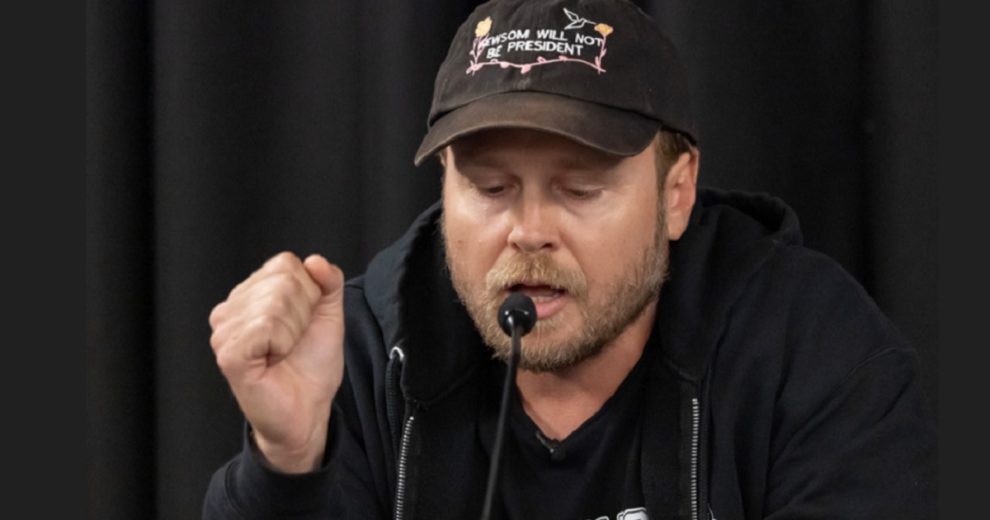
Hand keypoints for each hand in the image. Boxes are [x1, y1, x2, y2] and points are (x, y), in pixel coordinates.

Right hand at [209, 252, 344, 471]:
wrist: (308, 410)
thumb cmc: (311, 365)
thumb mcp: (328, 314)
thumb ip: (328, 282)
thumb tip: (315, 261)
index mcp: (251, 294)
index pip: (285, 263)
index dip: (309, 292)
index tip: (304, 322)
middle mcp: (230, 308)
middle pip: (283, 281)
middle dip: (304, 314)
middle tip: (295, 342)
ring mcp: (225, 331)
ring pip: (276, 302)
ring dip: (295, 331)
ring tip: (284, 352)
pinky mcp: (229, 353)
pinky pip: (266, 325)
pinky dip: (282, 343)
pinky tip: (274, 359)